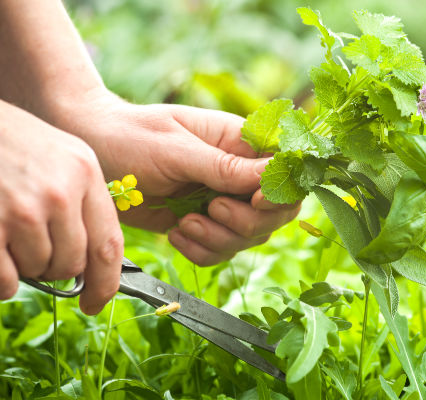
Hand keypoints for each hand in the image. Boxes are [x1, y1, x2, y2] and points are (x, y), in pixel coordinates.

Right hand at [0, 101, 122, 314]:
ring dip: (24, 265)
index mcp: (84, 174)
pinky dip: (2, 280)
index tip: (96, 301)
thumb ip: (82, 202)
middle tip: (33, 245)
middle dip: (55, 267)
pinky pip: (7, 281)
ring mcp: (23, 208)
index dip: (106, 283)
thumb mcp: (62, 157)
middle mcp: (59, 192)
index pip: (108, 244)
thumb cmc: (12, 144)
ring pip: (38, 270)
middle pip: (72, 263)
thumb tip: (89, 262)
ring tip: (9, 231)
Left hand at [52, 92, 299, 265]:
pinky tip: (176, 234)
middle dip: (245, 222)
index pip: (284, 172)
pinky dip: (202, 251)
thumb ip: (225, 167)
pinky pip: (221, 251)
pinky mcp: (203, 224)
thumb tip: (273, 174)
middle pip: (275, 213)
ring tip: (184, 222)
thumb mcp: (178, 149)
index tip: (252, 201)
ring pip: (250, 237)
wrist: (91, 151)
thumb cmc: (131, 136)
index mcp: (241, 144)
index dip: (279, 193)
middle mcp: (239, 174)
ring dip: (219, 239)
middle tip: (211, 209)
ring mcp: (223, 201)